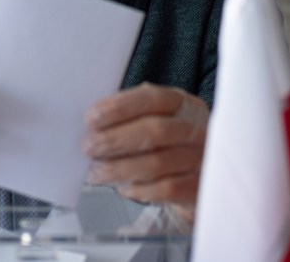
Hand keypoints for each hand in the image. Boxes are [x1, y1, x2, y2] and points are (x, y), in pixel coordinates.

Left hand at [83, 83, 208, 226]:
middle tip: (89, 147)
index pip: (152, 99)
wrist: (194, 176)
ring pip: (158, 163)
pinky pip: (167, 189)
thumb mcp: (150, 120)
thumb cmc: (164, 144)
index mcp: (181, 103)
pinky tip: (125, 188)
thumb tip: (91, 126)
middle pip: (156, 131)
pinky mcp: (198, 187)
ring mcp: (200, 158)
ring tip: (98, 172)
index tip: (91, 118)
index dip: (120, 107)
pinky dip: (141, 189)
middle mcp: (196, 128)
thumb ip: (126, 118)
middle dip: (116, 139)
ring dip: (121, 168)